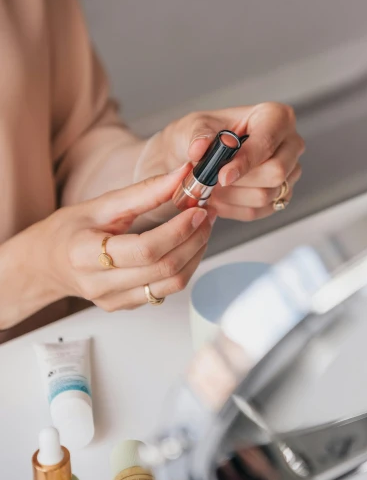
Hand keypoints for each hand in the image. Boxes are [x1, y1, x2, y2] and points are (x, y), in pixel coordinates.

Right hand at [38, 165, 214, 311]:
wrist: (47, 263)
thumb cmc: (70, 230)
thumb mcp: (100, 205)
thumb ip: (143, 192)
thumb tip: (181, 174)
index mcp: (85, 255)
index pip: (145, 250)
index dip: (177, 231)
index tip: (197, 211)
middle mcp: (99, 284)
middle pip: (163, 269)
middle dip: (194, 240)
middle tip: (206, 216)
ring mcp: (114, 300)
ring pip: (171, 284)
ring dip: (195, 255)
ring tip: (201, 229)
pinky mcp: (126, 306)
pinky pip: (165, 291)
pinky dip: (184, 267)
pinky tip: (187, 247)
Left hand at [158, 103, 304, 220]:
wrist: (199, 156)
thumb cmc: (203, 135)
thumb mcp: (193, 126)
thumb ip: (197, 136)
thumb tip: (199, 147)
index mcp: (275, 116)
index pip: (268, 143)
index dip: (245, 162)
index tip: (223, 175)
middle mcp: (290, 143)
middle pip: (276, 172)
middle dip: (239, 182)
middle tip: (213, 182)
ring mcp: (289, 171)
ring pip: (266, 195)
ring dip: (232, 196)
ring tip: (212, 187)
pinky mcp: (281, 194)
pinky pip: (259, 210)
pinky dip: (233, 208)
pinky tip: (220, 197)